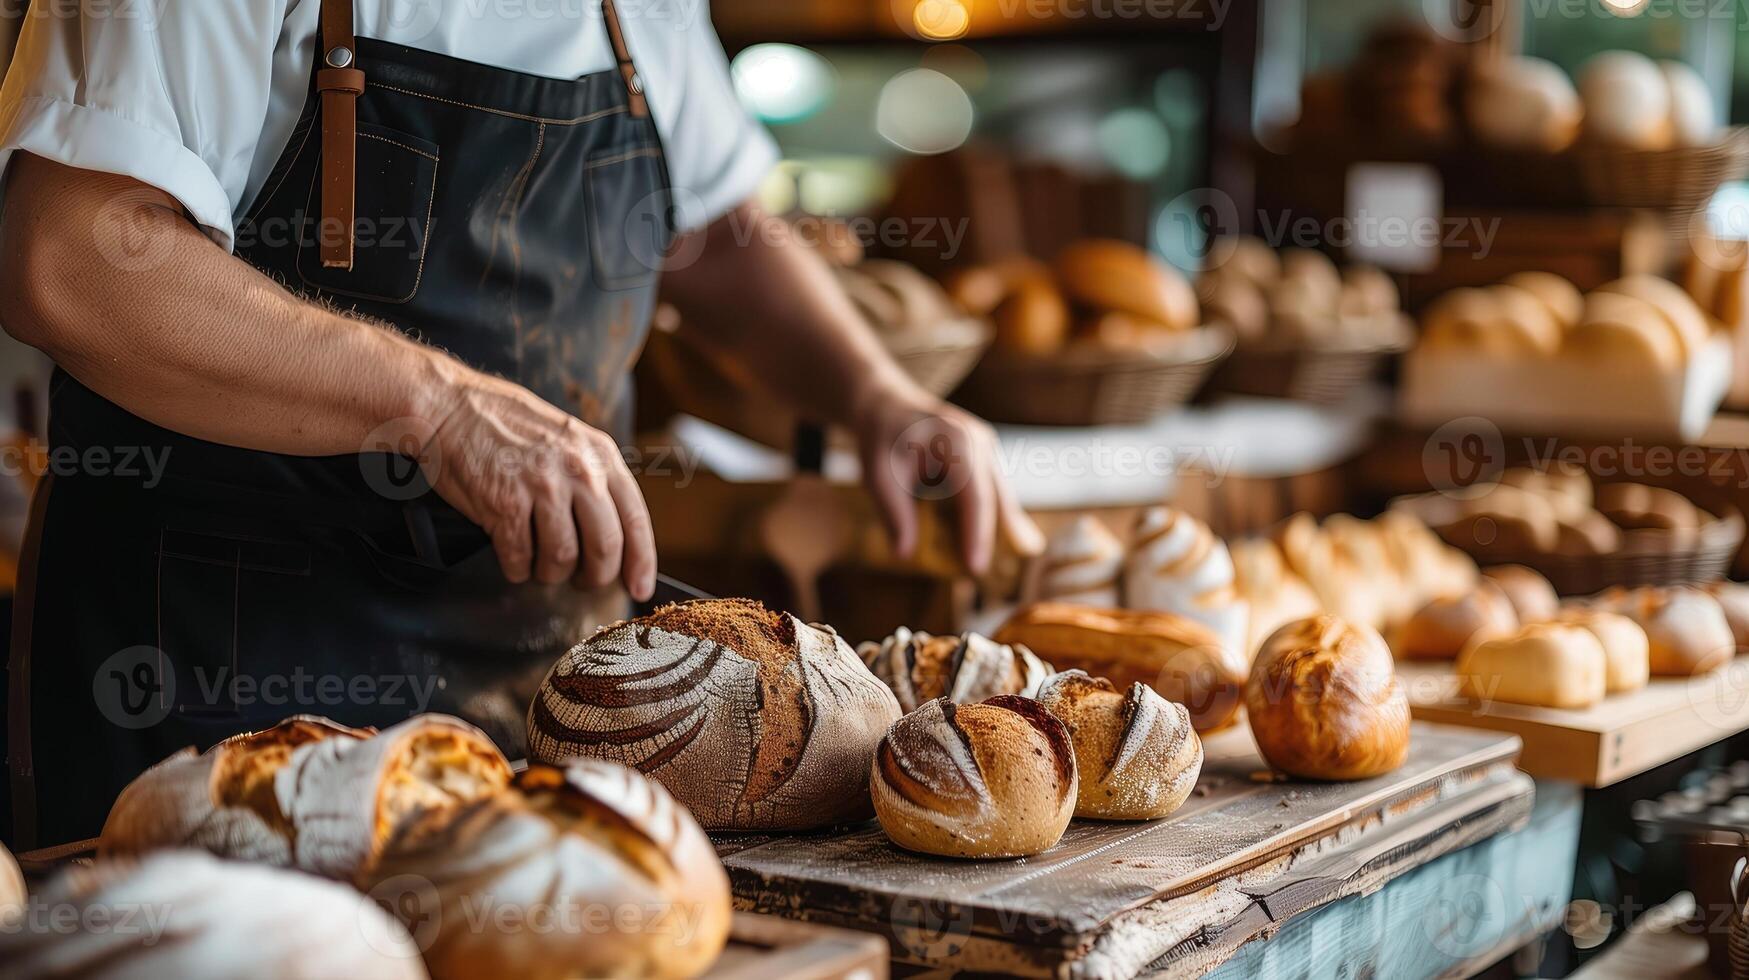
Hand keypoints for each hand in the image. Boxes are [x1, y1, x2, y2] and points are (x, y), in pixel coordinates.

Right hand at [422, 372, 655, 598]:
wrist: (450, 407)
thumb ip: (595, 479)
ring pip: (562, 559)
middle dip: (595, 577)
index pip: (635, 519)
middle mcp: (578, 471)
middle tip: (582, 582)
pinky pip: (520, 558)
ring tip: (541, 567)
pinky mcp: (505, 504)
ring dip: (552, 575)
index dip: (641, 561)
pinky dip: (518, 569)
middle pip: (604, 547)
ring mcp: (542, 487)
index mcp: (600, 455)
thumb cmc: (507, 425)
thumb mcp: (569, 439)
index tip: (639, 588)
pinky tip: (514, 560)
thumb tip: (614, 535)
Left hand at [853, 385, 1042, 574]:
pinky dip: (989, 520)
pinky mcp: (984, 459)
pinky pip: (992, 494)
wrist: (886, 408)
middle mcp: (980, 442)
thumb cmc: (881, 439)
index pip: (975, 496)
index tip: (974, 567)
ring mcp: (986, 449)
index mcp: (957, 441)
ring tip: (985, 564)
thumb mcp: (878, 474)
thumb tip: (904, 554)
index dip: (977, 534)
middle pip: (996, 499)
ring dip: (996, 532)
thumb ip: (893, 513)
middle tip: (979, 574)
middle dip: (992, 539)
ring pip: (1000, 498)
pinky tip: (990, 546)